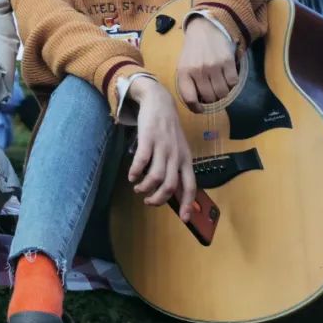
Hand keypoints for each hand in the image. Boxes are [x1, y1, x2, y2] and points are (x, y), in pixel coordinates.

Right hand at [127, 79, 195, 221]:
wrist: (159, 103)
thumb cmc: (168, 129)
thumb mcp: (178, 148)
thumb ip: (176, 167)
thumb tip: (172, 189)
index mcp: (186, 160)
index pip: (190, 186)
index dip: (188, 205)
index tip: (185, 220)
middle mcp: (176, 156)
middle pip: (170, 186)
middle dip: (158, 199)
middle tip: (148, 201)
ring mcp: (162, 147)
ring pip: (156, 177)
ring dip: (145, 188)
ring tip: (138, 188)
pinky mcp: (148, 139)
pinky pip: (142, 162)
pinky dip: (135, 172)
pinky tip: (131, 175)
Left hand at [176, 17, 237, 111]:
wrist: (205, 29)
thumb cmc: (193, 51)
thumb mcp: (183, 65)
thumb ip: (188, 83)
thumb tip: (197, 104)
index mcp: (184, 72)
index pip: (189, 98)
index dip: (196, 108)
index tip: (200, 108)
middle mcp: (198, 70)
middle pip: (210, 98)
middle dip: (212, 99)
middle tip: (211, 91)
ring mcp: (214, 66)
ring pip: (223, 93)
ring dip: (223, 92)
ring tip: (219, 84)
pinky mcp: (228, 62)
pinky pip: (233, 83)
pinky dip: (231, 83)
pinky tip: (226, 76)